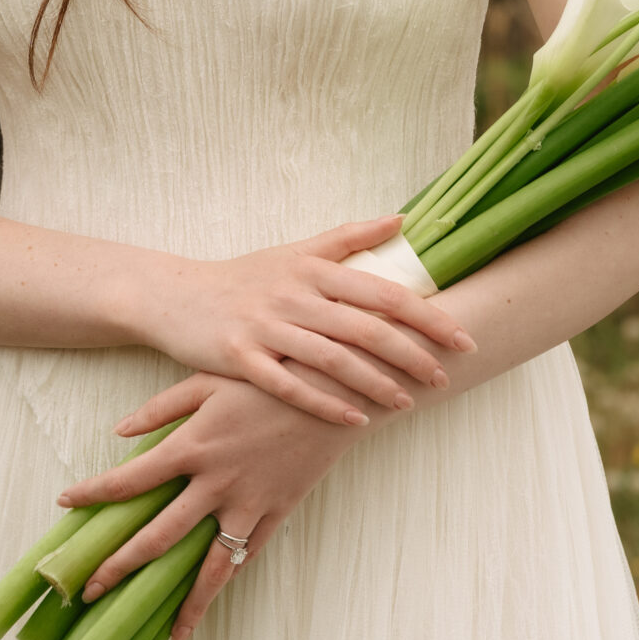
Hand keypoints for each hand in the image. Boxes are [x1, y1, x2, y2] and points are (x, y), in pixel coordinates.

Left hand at [59, 368, 366, 638]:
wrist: (333, 390)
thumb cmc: (266, 377)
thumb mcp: (208, 379)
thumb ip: (161, 407)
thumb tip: (119, 433)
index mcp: (193, 444)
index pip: (130, 478)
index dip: (93, 492)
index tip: (64, 503)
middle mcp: (215, 482)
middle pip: (158, 535)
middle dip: (121, 565)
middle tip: (91, 592)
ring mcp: (248, 503)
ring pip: (210, 566)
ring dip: (186, 602)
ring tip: (169, 636)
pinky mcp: (277, 512)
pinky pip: (249, 554)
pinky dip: (230, 577)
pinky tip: (216, 596)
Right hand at [136, 217, 474, 426]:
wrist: (176, 296)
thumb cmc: (245, 276)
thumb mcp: (296, 250)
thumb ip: (350, 237)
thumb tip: (402, 219)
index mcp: (313, 268)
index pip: (383, 292)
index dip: (427, 316)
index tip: (462, 338)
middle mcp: (294, 295)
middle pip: (365, 328)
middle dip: (411, 355)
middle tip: (444, 378)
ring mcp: (266, 327)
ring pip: (332, 359)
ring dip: (376, 384)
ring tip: (408, 403)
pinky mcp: (239, 357)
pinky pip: (289, 385)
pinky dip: (324, 404)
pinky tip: (354, 420)